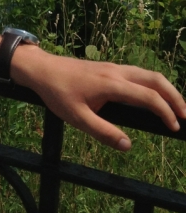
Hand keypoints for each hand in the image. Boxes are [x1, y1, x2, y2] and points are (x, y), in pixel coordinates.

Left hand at [10, 45, 185, 149]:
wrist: (41, 69)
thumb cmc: (57, 93)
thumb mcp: (76, 118)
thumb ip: (103, 132)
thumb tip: (127, 145)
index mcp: (111, 84)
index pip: (148, 96)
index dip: (165, 112)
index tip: (174, 127)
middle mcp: (117, 72)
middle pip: (156, 80)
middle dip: (175, 97)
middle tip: (185, 115)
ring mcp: (114, 67)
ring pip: (148, 74)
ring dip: (166, 89)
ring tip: (175, 107)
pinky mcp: (109, 67)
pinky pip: (138, 73)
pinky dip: (153, 84)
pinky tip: (153, 96)